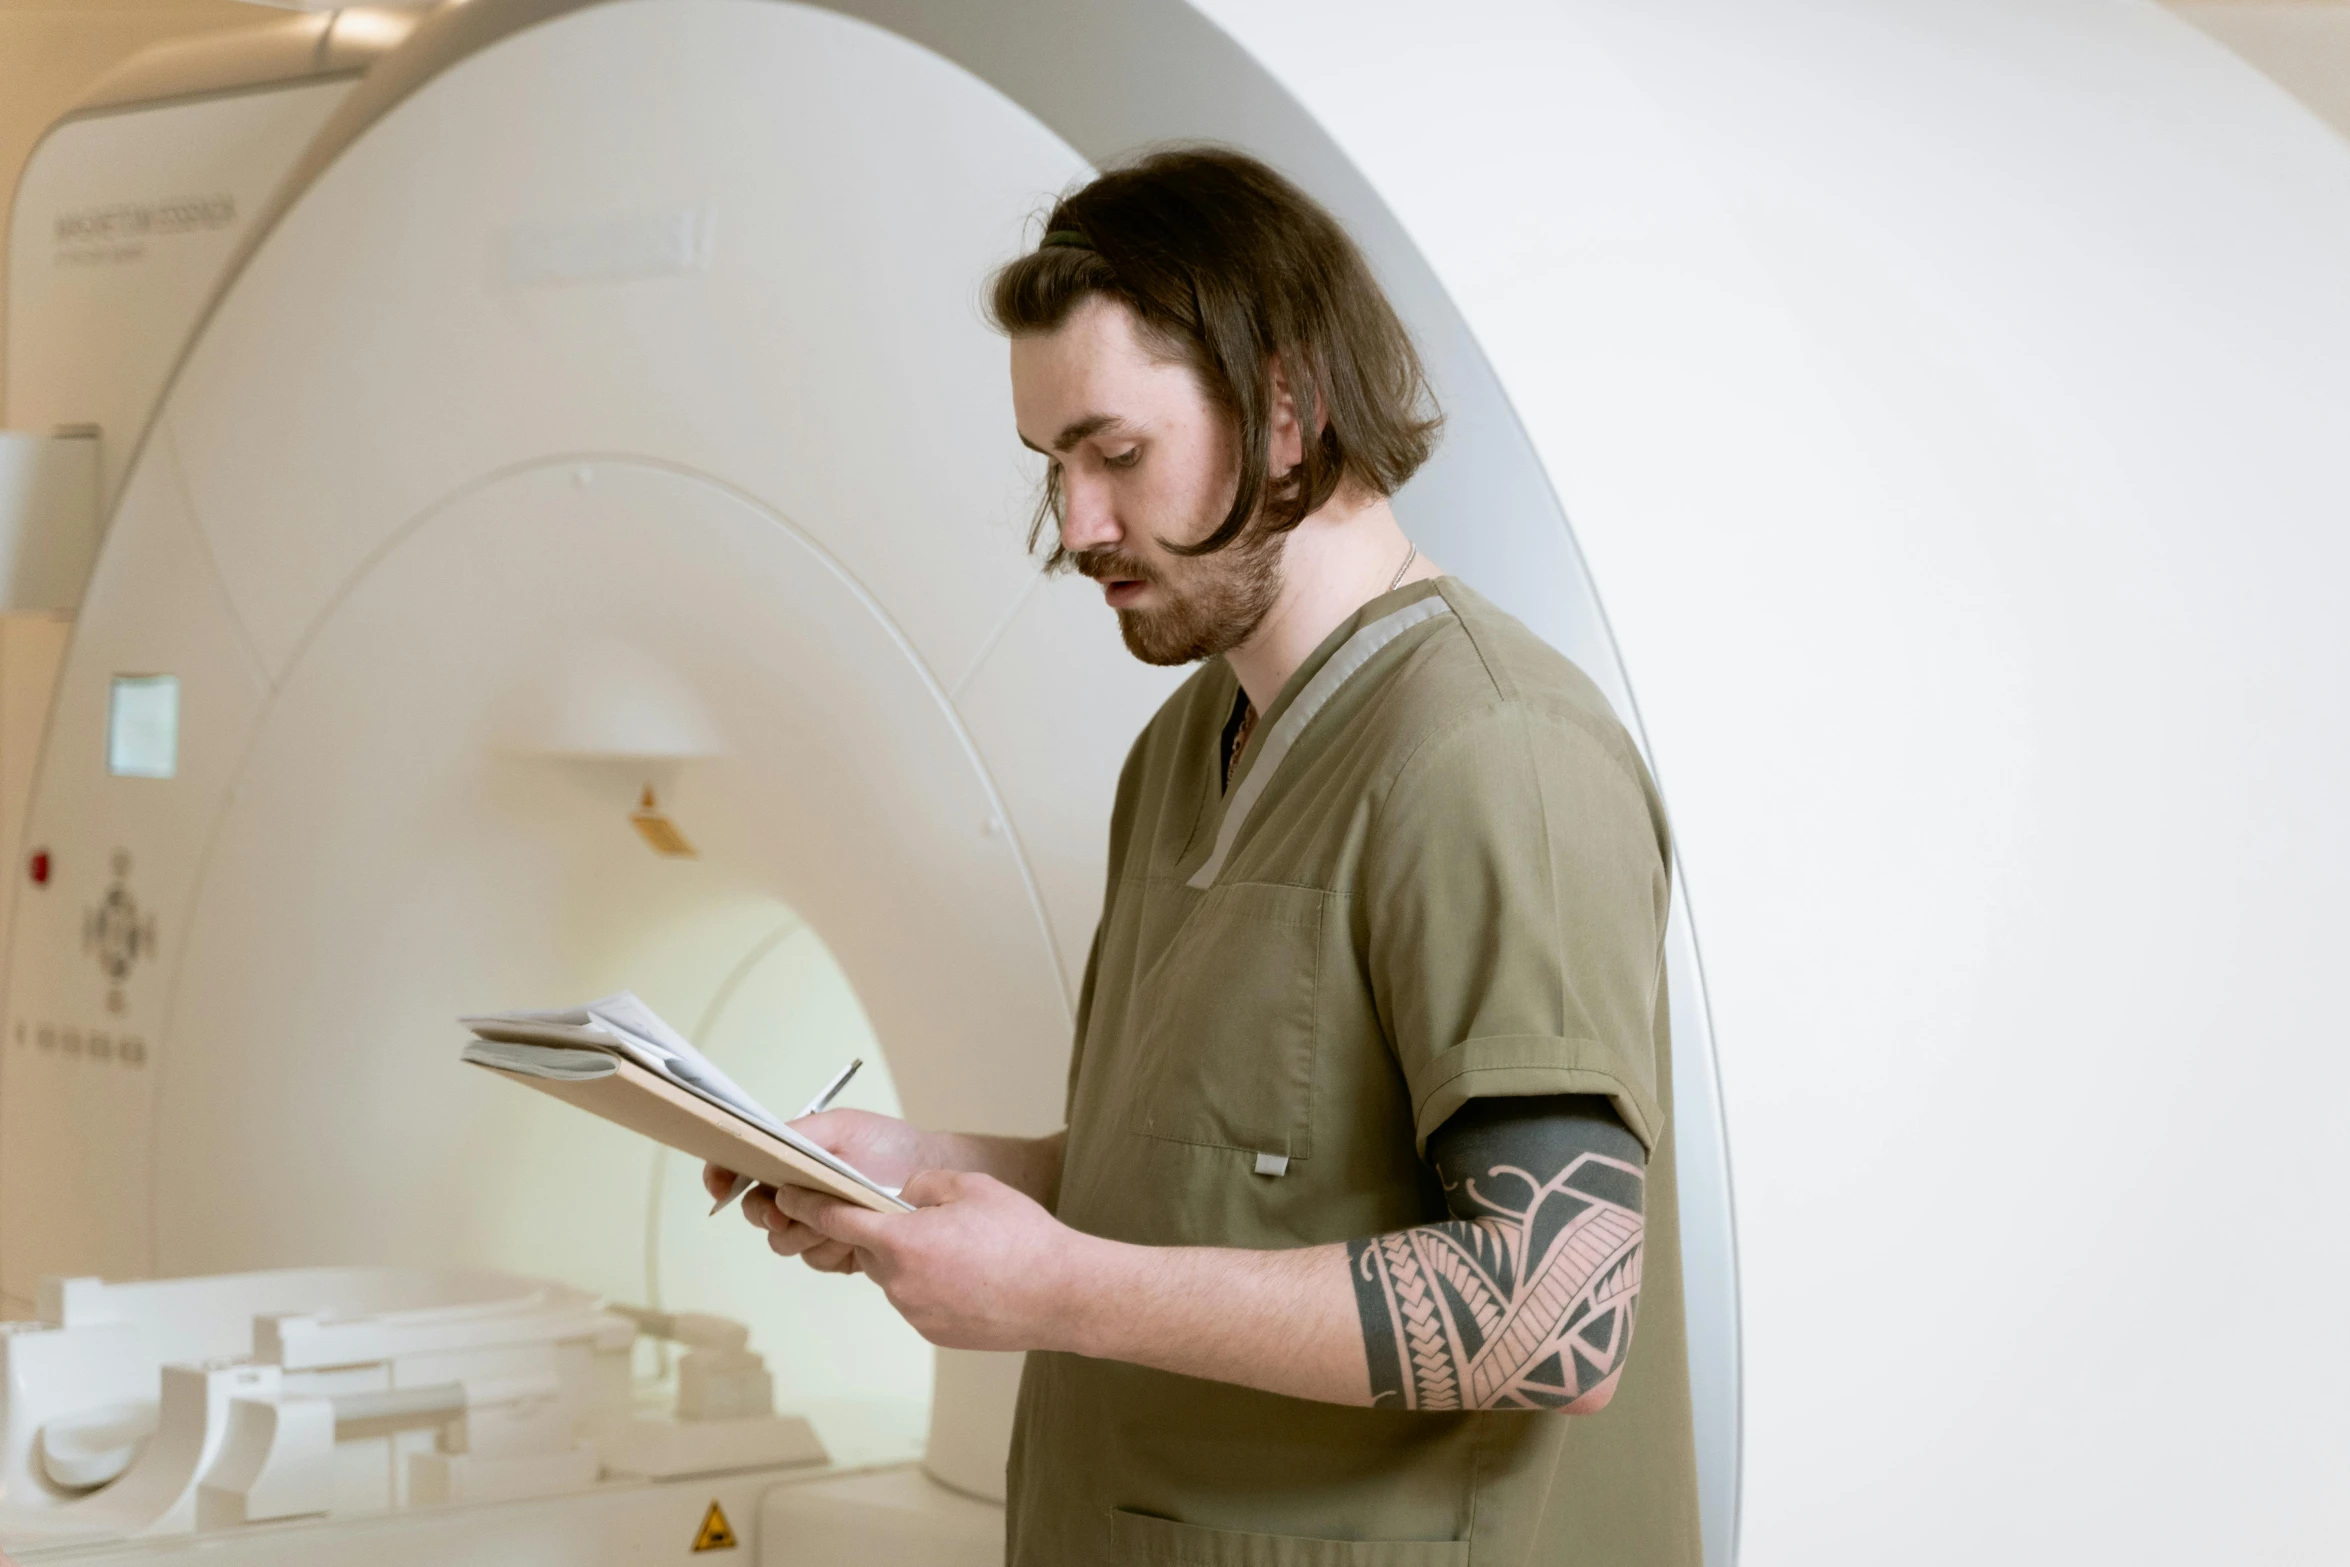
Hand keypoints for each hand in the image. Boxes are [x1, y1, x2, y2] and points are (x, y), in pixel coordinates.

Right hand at [703, 1108, 937, 1273]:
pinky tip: (853, 1235)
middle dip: (769, 1214)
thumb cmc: (887, 1144)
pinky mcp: (838, 1252)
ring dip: (807, 1232)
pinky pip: (817, 1260)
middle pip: (757, 1215)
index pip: (740, 1171)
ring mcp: (815, 1226)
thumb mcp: (841, 1127)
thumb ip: (799, 1134)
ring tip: (838, 1217)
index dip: (722, 1178)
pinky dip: (832, 1249)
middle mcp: (796, 1196)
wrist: (930, 1174)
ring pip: (784, 1243)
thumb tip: (762, 1146)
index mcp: (789, 1162)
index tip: (721, 1185)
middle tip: (788, 1210)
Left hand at [751, 1170, 1098, 1350]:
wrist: (1063, 1295)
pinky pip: (919, 1300)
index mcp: (902, 1241)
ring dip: (914, 1260)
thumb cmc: (1022, 1239)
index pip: (836, 1219)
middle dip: (885, 1232)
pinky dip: (933, 1285)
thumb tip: (902, 1196)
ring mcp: (915, 1313)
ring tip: (965, 1250)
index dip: (807, 1204)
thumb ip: (923, 1186)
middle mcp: (899, 1282)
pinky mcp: (933, 1333)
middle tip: (925, 1220)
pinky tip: (971, 1276)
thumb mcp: (971, 1187)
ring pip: (897, 1276)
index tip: (786, 1195)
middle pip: (870, 1249)